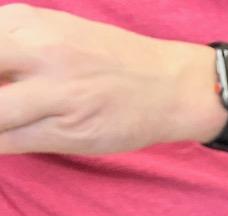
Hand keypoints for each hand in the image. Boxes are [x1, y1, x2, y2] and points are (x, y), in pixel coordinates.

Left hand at [0, 4, 226, 154]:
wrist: (172, 86)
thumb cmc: (108, 61)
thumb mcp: (52, 31)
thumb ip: (8, 43)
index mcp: (24, 22)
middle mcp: (37, 52)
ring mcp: (54, 93)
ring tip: (1, 119)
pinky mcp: (68, 131)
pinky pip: (7, 141)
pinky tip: (1, 137)